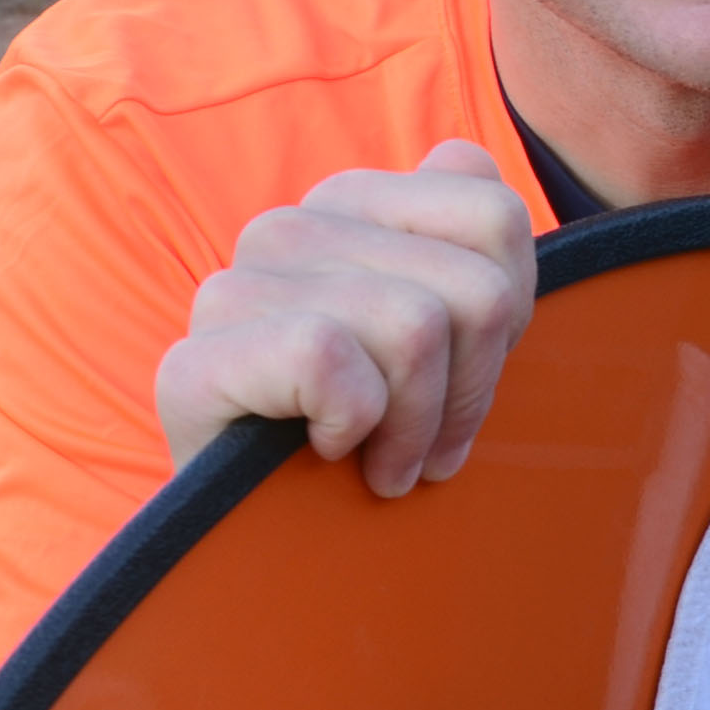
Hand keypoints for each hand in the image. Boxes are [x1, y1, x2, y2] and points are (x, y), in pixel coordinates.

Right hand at [150, 140, 536, 493]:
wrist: (273, 551)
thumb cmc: (373, 441)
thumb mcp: (446, 341)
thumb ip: (463, 241)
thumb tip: (462, 158)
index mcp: (348, 206)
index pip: (493, 217)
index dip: (511, 313)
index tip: (464, 374)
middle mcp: (284, 229)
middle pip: (472, 288)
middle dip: (472, 390)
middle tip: (430, 445)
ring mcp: (232, 290)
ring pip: (413, 327)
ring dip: (417, 426)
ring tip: (387, 462)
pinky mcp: (197, 362)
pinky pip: (329, 360)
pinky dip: (353, 426)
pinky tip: (329, 453)